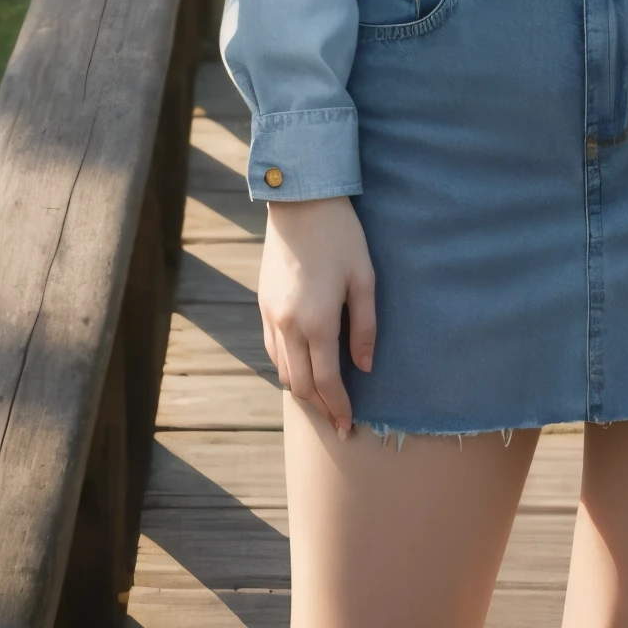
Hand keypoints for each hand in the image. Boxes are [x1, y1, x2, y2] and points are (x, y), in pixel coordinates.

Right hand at [259, 195, 376, 436]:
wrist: (300, 201)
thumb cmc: (340, 236)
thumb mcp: (364, 278)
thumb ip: (364, 327)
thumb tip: (364, 367)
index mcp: (317, 322)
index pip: (326, 381)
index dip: (338, 408)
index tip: (349, 425)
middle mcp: (288, 325)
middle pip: (300, 384)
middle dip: (319, 407)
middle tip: (337, 422)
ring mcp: (271, 315)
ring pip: (282, 369)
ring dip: (301, 389)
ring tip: (321, 398)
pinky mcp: (263, 303)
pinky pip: (272, 348)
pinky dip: (287, 365)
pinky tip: (302, 365)